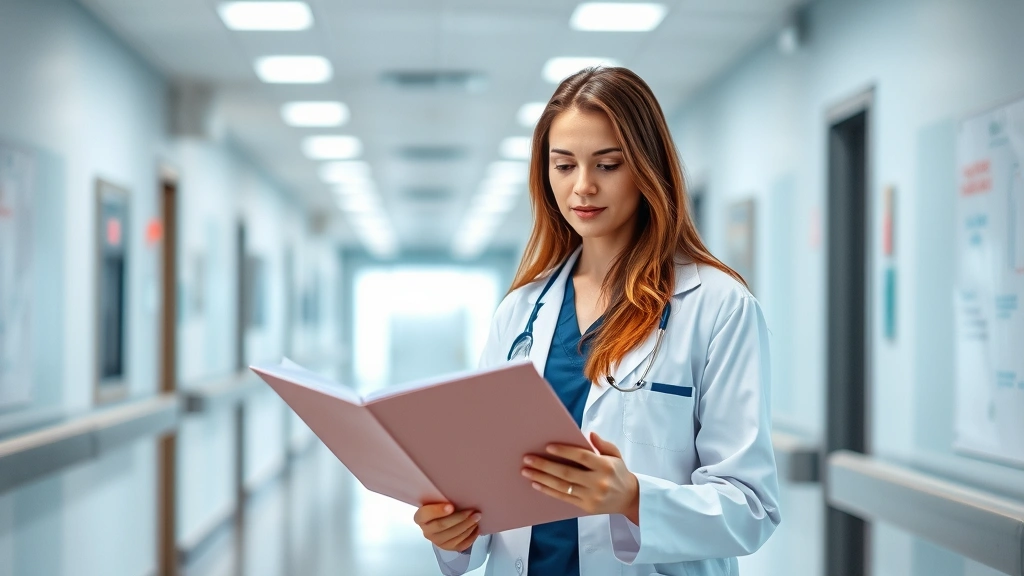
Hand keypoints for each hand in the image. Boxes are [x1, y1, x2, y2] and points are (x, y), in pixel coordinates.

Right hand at [413, 503, 481, 551]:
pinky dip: (471, 536)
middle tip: (472, 511)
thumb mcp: (437, 500)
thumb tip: (458, 493)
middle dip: (460, 518)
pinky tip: (476, 528)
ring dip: (468, 526)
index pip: (425, 514)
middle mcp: (427, 531)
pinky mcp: (448, 548)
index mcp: (421, 517)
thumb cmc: (441, 507)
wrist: (442, 520)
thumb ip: (442, 498)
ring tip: (477, 517)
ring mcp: (437, 541)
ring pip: (454, 536)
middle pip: (442, 525)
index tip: (451, 506)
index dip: (438, 511)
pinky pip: (461, 544)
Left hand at [521, 432, 640, 524]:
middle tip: (528, 458)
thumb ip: (602, 445)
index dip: (564, 451)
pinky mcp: (586, 507)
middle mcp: (598, 482)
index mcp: (605, 466)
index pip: (581, 457)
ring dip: (542, 478)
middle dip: (545, 465)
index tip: (547, 447)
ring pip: (562, 486)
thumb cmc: (618, 473)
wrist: (630, 498)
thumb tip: (589, 434)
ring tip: (526, 471)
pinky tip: (536, 483)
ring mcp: (591, 496)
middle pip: (567, 472)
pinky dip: (548, 490)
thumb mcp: (615, 455)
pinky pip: (563, 497)